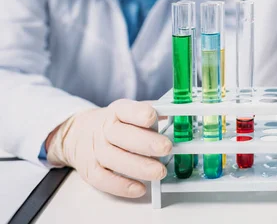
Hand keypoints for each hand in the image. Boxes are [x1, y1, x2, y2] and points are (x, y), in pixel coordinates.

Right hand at [46, 99, 171, 197]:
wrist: (76, 134)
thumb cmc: (113, 124)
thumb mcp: (129, 112)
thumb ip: (151, 114)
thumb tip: (177, 117)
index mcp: (117, 112)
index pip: (126, 110)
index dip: (138, 113)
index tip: (152, 118)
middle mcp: (104, 130)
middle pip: (122, 135)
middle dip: (146, 142)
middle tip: (166, 148)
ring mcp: (95, 151)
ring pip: (114, 159)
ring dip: (139, 167)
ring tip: (159, 172)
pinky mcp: (89, 170)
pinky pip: (104, 180)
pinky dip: (122, 186)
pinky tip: (140, 188)